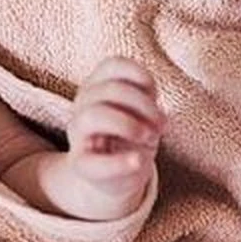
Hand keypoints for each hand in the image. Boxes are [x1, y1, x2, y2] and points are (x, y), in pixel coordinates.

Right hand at [65, 57, 162, 216]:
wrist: (111, 175)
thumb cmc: (128, 137)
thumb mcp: (139, 112)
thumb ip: (145, 99)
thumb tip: (154, 106)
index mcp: (97, 87)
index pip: (112, 66)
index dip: (138, 74)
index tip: (154, 92)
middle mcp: (83, 105)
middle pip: (109, 89)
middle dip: (143, 104)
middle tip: (161, 124)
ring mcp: (79, 134)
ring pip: (93, 115)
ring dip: (129, 125)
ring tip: (149, 138)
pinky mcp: (81, 164)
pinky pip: (94, 161)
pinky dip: (120, 161)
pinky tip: (139, 161)